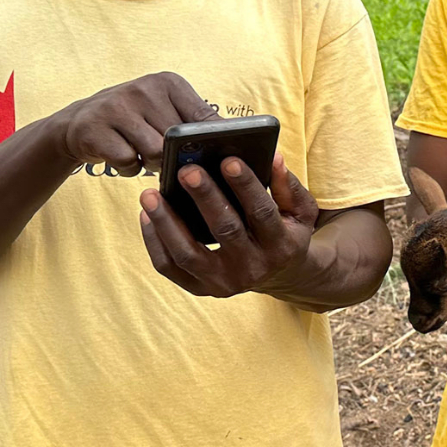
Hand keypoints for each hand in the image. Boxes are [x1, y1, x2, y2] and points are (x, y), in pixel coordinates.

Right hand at [50, 72, 217, 175]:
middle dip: (172, 156)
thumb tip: (231, 143)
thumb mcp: (164, 109)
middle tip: (160, 152)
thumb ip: (193, 122)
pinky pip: (128, 162)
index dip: (209, 142)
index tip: (211, 155)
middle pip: (178, 141)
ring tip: (141, 152)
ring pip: (154, 153)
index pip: (203, 117)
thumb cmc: (134, 119)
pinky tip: (121, 155)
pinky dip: (128, 168)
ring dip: (150, 163)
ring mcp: (117, 108)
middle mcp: (143, 89)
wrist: (79, 122)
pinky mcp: (95, 130)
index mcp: (167, 82)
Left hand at [138, 151, 322, 298]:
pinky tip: (146, 215)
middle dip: (204, 198)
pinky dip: (154, 242)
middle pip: (224, 230)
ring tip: (150, 194)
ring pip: (188, 254)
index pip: (262, 213)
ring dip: (166, 222)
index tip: (228, 160)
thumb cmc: (285, 232)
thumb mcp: (299, 211)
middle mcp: (253, 268)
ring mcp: (224, 282)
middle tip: (186, 170)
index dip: (246, 186)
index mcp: (281, 246)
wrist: (280, 275)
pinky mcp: (201, 288)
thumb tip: (274, 158)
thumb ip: (288, 186)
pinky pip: (170, 268)